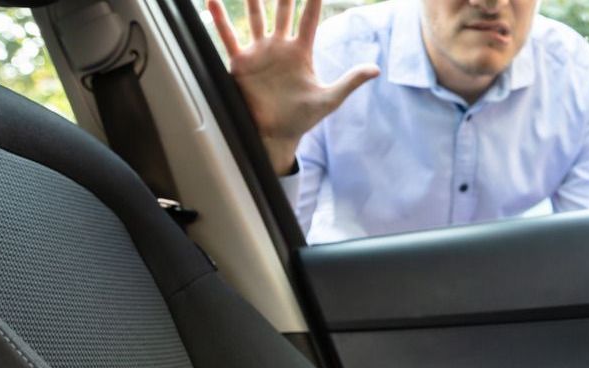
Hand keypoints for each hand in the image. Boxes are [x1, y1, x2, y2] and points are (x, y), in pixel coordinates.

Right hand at [207, 0, 378, 172]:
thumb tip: (376, 69)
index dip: (313, 0)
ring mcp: (259, 52)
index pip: (309, 19)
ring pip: (256, 17)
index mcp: (301, 52)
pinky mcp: (241, 62)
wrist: (275, 134)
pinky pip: (229, 36)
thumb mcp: (329, 99)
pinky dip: (220, 19)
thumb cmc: (302, 118)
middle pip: (283, 10)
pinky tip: (212, 0)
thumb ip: (350, 81)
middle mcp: (280, 47)